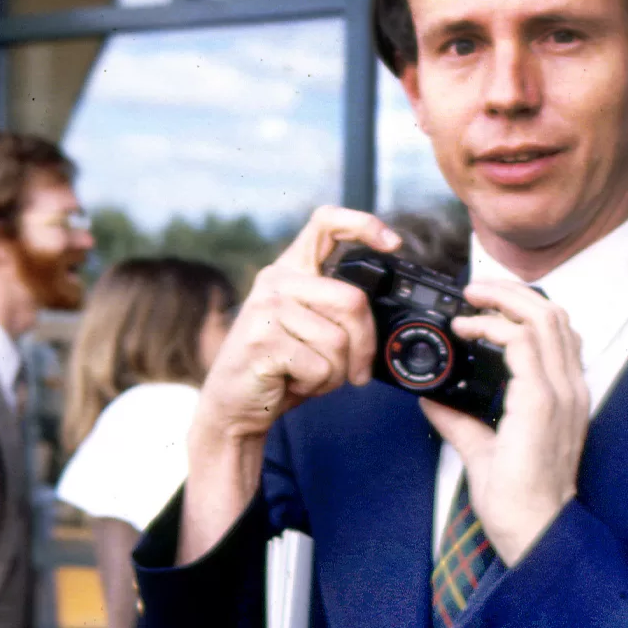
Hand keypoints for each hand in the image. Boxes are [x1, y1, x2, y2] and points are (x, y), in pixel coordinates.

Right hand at [195, 207, 400, 443]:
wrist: (234, 404)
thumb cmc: (282, 367)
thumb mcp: (312, 328)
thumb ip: (338, 310)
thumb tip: (389, 314)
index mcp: (291, 270)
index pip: (326, 223)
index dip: (364, 224)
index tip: (394, 244)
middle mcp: (276, 280)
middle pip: (352, 300)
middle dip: (365, 345)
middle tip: (358, 372)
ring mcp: (266, 308)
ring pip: (338, 341)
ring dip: (337, 372)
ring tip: (310, 375)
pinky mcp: (262, 341)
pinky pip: (321, 367)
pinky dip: (318, 385)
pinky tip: (293, 383)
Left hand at [421, 281, 588, 566]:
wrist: (532, 529)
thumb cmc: (519, 500)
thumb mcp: (484, 449)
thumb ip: (461, 422)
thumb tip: (433, 401)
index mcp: (563, 397)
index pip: (557, 333)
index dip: (523, 309)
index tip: (484, 308)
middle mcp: (569, 389)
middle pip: (554, 313)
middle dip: (512, 291)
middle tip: (476, 289)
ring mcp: (559, 392)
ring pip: (543, 317)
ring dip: (502, 299)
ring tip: (470, 299)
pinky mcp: (540, 400)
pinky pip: (522, 342)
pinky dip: (493, 326)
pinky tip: (469, 328)